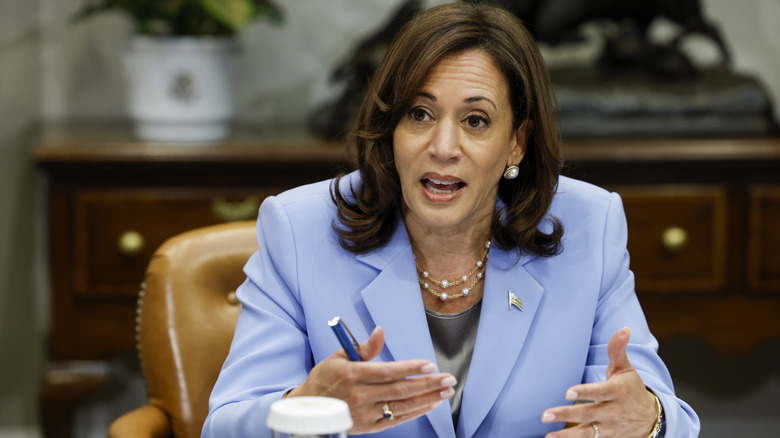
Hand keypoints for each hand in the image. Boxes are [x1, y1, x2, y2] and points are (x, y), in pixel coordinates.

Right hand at [286, 326, 455, 433]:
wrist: (308, 407)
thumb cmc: (325, 378)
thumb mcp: (340, 356)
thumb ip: (364, 347)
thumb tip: (380, 331)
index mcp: (353, 375)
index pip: (388, 371)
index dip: (411, 369)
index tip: (430, 365)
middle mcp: (360, 395)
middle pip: (400, 390)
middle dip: (428, 384)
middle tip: (448, 379)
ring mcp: (364, 413)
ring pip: (401, 406)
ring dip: (427, 399)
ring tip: (445, 391)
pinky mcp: (368, 426)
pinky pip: (396, 419)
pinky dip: (415, 412)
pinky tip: (430, 404)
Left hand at [541, 327, 657, 437]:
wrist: (651, 418)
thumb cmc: (632, 389)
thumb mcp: (626, 368)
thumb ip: (618, 349)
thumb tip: (624, 329)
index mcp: (617, 392)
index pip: (600, 392)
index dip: (584, 392)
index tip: (567, 392)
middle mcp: (613, 411)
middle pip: (588, 414)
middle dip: (566, 415)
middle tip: (545, 414)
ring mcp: (609, 428)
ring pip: (587, 433)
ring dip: (566, 436)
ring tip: (548, 436)